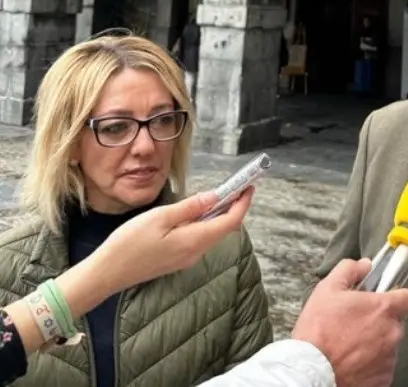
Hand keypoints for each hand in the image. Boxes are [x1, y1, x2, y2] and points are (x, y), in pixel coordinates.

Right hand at [90, 187, 254, 293]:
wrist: (108, 273)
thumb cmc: (128, 244)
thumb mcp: (159, 218)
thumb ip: (189, 207)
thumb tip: (214, 196)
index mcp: (194, 240)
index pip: (230, 221)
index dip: (242, 203)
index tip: (248, 187)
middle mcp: (196, 252)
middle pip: (224, 227)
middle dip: (234, 206)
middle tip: (237, 186)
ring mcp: (188, 258)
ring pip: (212, 233)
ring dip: (220, 214)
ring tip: (220, 195)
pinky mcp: (179, 259)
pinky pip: (200, 239)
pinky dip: (206, 223)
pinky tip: (197, 212)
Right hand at [292, 259, 407, 386]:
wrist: (311, 371)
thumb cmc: (318, 333)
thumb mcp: (327, 290)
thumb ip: (349, 270)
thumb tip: (363, 265)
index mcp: (383, 308)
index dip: (399, 297)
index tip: (387, 299)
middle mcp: (392, 333)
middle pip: (396, 323)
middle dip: (380, 322)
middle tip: (357, 323)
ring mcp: (389, 358)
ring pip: (389, 345)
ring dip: (375, 343)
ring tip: (349, 343)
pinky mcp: (383, 379)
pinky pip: (382, 367)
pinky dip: (370, 364)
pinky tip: (352, 360)